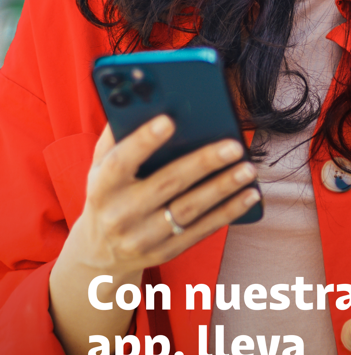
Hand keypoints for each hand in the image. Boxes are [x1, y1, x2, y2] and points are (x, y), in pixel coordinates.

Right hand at [49, 115, 258, 354]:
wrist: (100, 254)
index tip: (168, 119)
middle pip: (166, 184)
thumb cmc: (107, 196)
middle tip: (233, 146)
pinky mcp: (165, 252)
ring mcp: (143, 237)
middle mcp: (120, 214)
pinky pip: (200, 230)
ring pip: (188, 209)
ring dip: (222, 188)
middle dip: (202, 163)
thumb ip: (115, 137)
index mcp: (102, 187)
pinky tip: (249, 194)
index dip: (142, 141)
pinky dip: (227, 212)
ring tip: (247, 169)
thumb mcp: (98, 168)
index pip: (120, 162)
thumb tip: (137, 99)